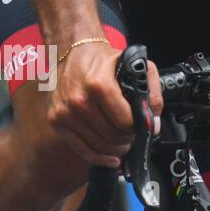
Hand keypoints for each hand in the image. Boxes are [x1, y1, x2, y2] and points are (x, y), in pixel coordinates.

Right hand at [48, 41, 163, 168]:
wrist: (73, 51)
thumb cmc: (104, 60)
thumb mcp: (135, 66)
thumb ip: (151, 92)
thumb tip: (153, 122)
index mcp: (99, 85)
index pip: (124, 121)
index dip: (137, 128)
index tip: (142, 126)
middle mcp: (78, 101)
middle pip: (112, 136)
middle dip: (128, 139)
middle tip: (134, 136)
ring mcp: (64, 113)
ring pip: (98, 145)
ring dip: (116, 149)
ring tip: (125, 144)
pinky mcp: (56, 121)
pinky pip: (80, 149)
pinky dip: (98, 158)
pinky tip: (111, 159)